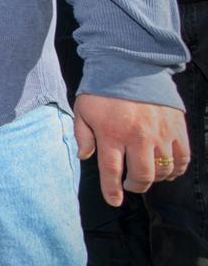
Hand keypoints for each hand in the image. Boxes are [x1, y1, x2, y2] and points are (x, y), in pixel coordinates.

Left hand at [74, 93, 190, 205]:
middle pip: (142, 176)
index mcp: (112, 133)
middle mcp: (138, 136)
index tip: (114, 200)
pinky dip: (175, 169)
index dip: (112, 190)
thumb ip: (82, 135)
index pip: (111, 171)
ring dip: (154, 178)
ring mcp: (161, 134)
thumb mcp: (83, 110)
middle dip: (135, 186)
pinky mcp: (177, 129)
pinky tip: (166, 168)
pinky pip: (182, 159)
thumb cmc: (103, 89)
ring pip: (163, 170)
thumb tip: (84, 157)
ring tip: (145, 173)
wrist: (131, 65)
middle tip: (129, 183)